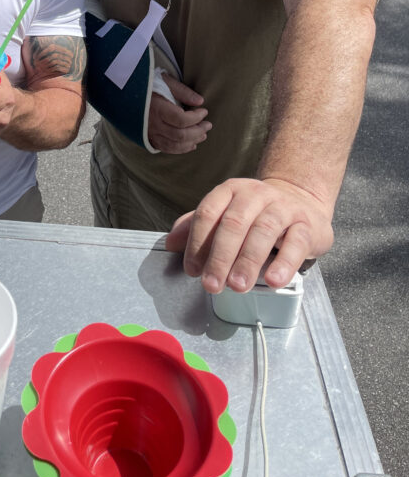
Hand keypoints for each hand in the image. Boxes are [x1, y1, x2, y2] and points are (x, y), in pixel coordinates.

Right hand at [148, 75, 210, 152]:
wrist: (124, 93)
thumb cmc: (146, 84)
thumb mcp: (164, 81)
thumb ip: (182, 91)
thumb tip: (200, 101)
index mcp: (156, 108)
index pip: (181, 119)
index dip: (196, 117)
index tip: (204, 111)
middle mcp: (152, 124)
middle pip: (180, 135)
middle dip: (198, 131)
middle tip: (208, 125)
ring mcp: (149, 133)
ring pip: (174, 144)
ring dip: (192, 142)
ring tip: (203, 135)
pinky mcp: (148, 138)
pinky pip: (166, 148)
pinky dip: (180, 149)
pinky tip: (191, 145)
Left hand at [165, 176, 334, 292]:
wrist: (302, 201)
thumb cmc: (256, 214)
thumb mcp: (225, 214)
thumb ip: (197, 227)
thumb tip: (170, 243)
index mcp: (230, 191)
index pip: (208, 213)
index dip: (197, 242)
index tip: (192, 270)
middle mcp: (255, 194)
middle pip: (233, 223)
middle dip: (220, 256)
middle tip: (211, 285)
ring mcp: (283, 207)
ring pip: (263, 231)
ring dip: (248, 260)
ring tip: (237, 286)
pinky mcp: (306, 224)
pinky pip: (296, 242)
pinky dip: (284, 263)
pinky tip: (273, 280)